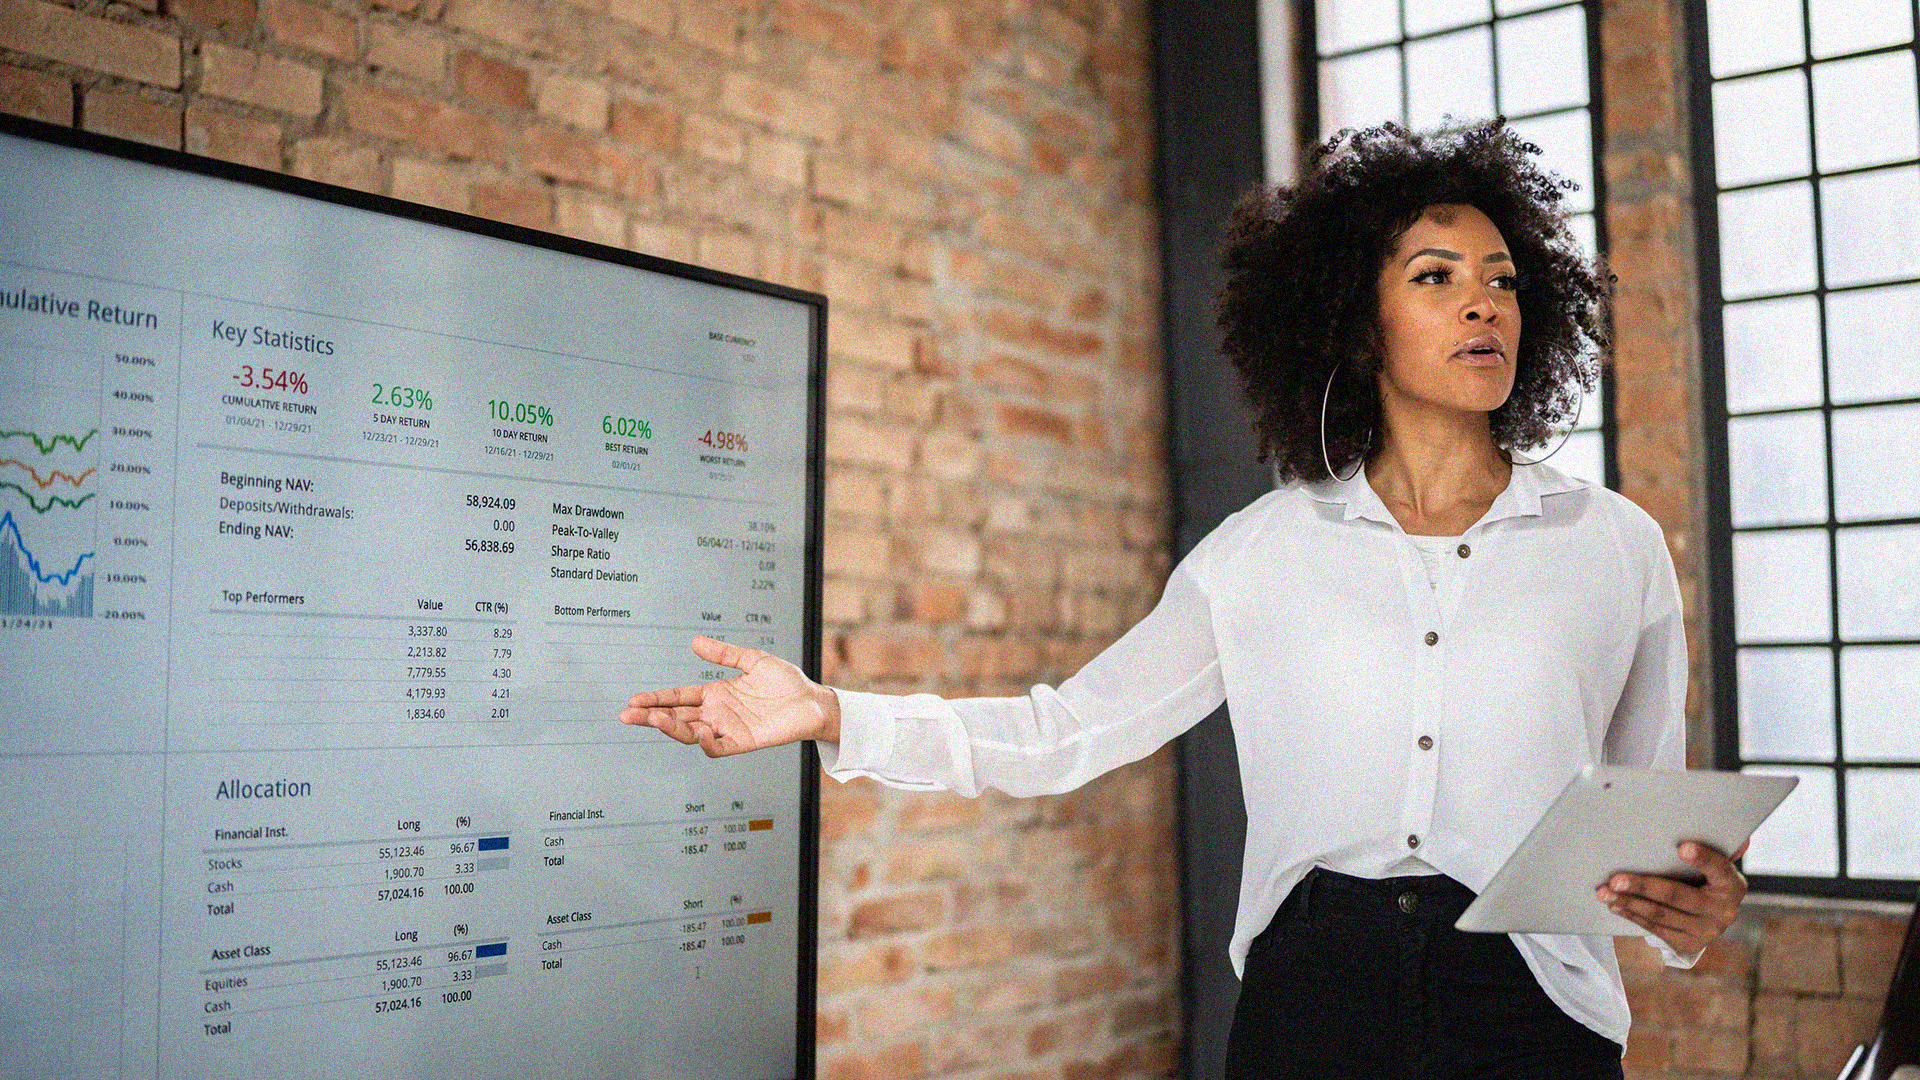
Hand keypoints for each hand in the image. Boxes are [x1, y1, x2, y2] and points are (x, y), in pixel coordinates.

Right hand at [619, 636, 839, 756]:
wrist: (813, 701)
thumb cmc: (786, 682)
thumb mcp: (753, 659)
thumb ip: (724, 653)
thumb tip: (695, 642)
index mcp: (716, 694)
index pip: (678, 697)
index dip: (656, 699)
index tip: (634, 700)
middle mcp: (717, 713)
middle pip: (676, 717)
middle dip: (650, 716)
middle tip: (627, 715)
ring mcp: (728, 729)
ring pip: (690, 733)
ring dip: (671, 727)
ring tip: (655, 719)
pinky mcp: (743, 742)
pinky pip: (718, 748)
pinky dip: (705, 743)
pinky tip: (697, 732)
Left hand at [1596, 840, 1749, 957]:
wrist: (1710, 918)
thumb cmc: (1706, 879)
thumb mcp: (1714, 866)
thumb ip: (1716, 850)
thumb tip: (1737, 836)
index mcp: (1732, 885)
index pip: (1719, 868)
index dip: (1702, 858)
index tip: (1682, 847)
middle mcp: (1723, 911)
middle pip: (1677, 895)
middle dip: (1643, 886)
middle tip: (1616, 879)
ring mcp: (1706, 931)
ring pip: (1661, 915)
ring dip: (1629, 902)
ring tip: (1605, 892)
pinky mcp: (1688, 944)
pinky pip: (1655, 928)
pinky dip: (1632, 915)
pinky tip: (1615, 905)